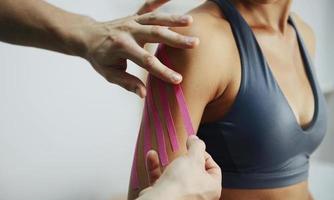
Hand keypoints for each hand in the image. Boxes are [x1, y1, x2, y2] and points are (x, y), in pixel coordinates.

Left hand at [78, 0, 198, 97]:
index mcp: (121, 47)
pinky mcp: (134, 16)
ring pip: (155, 19)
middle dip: (176, 40)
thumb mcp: (109, 73)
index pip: (146, 61)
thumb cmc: (99, 58)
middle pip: (155, 34)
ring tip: (191, 21)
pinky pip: (148, 5)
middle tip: (195, 44)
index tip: (178, 79)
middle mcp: (128, 31)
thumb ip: (127, 82)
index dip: (162, 71)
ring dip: (173, 19)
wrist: (87, 36)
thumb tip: (143, 93)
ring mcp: (132, 21)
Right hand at [138, 136, 221, 199]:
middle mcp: (199, 195)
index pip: (214, 168)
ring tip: (166, 154)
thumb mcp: (193, 157)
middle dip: (185, 159)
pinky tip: (151, 156)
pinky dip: (156, 168)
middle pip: (194, 171)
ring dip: (169, 162)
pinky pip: (162, 180)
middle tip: (181, 153)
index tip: (194, 149)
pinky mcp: (166, 197)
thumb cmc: (181, 185)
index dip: (205, 155)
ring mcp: (182, 197)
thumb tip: (196, 139)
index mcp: (212, 188)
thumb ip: (197, 146)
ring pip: (177, 176)